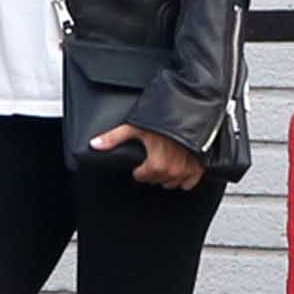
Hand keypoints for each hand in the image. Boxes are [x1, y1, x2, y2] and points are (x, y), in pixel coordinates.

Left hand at [92, 124, 206, 188]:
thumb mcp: (135, 126)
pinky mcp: (199, 167)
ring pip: (172, 183)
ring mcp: (187, 170)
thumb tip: (95, 144)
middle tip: (153, 158)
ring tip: (165, 163)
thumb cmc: (166, 118)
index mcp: (156, 164)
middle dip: (153, 171)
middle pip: (156, 180)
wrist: (192, 110)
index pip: (142, 176)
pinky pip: (190, 182)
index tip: (141, 161)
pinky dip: (185, 178)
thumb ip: (114, 138)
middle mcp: (172, 170)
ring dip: (168, 176)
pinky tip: (181, 169)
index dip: (139, 168)